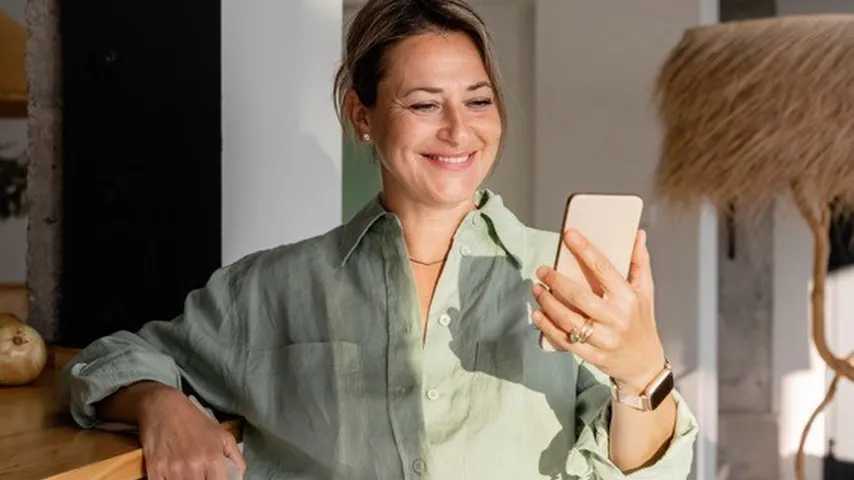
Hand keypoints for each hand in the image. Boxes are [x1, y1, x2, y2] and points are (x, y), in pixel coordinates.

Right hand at [138, 386, 245, 479]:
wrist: (162, 407)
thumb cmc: (194, 422)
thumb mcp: (222, 436)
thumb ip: (235, 459)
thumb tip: (239, 478)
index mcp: (212, 457)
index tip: (214, 479)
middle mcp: (193, 465)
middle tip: (200, 475)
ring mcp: (172, 469)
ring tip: (186, 474)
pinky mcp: (153, 469)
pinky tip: (172, 475)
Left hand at [531, 228, 665, 392]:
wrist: (644, 364)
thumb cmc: (641, 321)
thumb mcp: (646, 292)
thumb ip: (640, 263)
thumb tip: (638, 234)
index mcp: (628, 298)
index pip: (604, 269)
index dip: (585, 249)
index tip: (569, 234)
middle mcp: (616, 318)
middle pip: (579, 296)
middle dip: (556, 280)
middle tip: (542, 270)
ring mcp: (604, 339)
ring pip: (568, 320)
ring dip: (548, 303)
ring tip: (536, 289)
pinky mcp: (593, 355)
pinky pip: (565, 340)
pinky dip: (547, 326)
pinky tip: (537, 314)